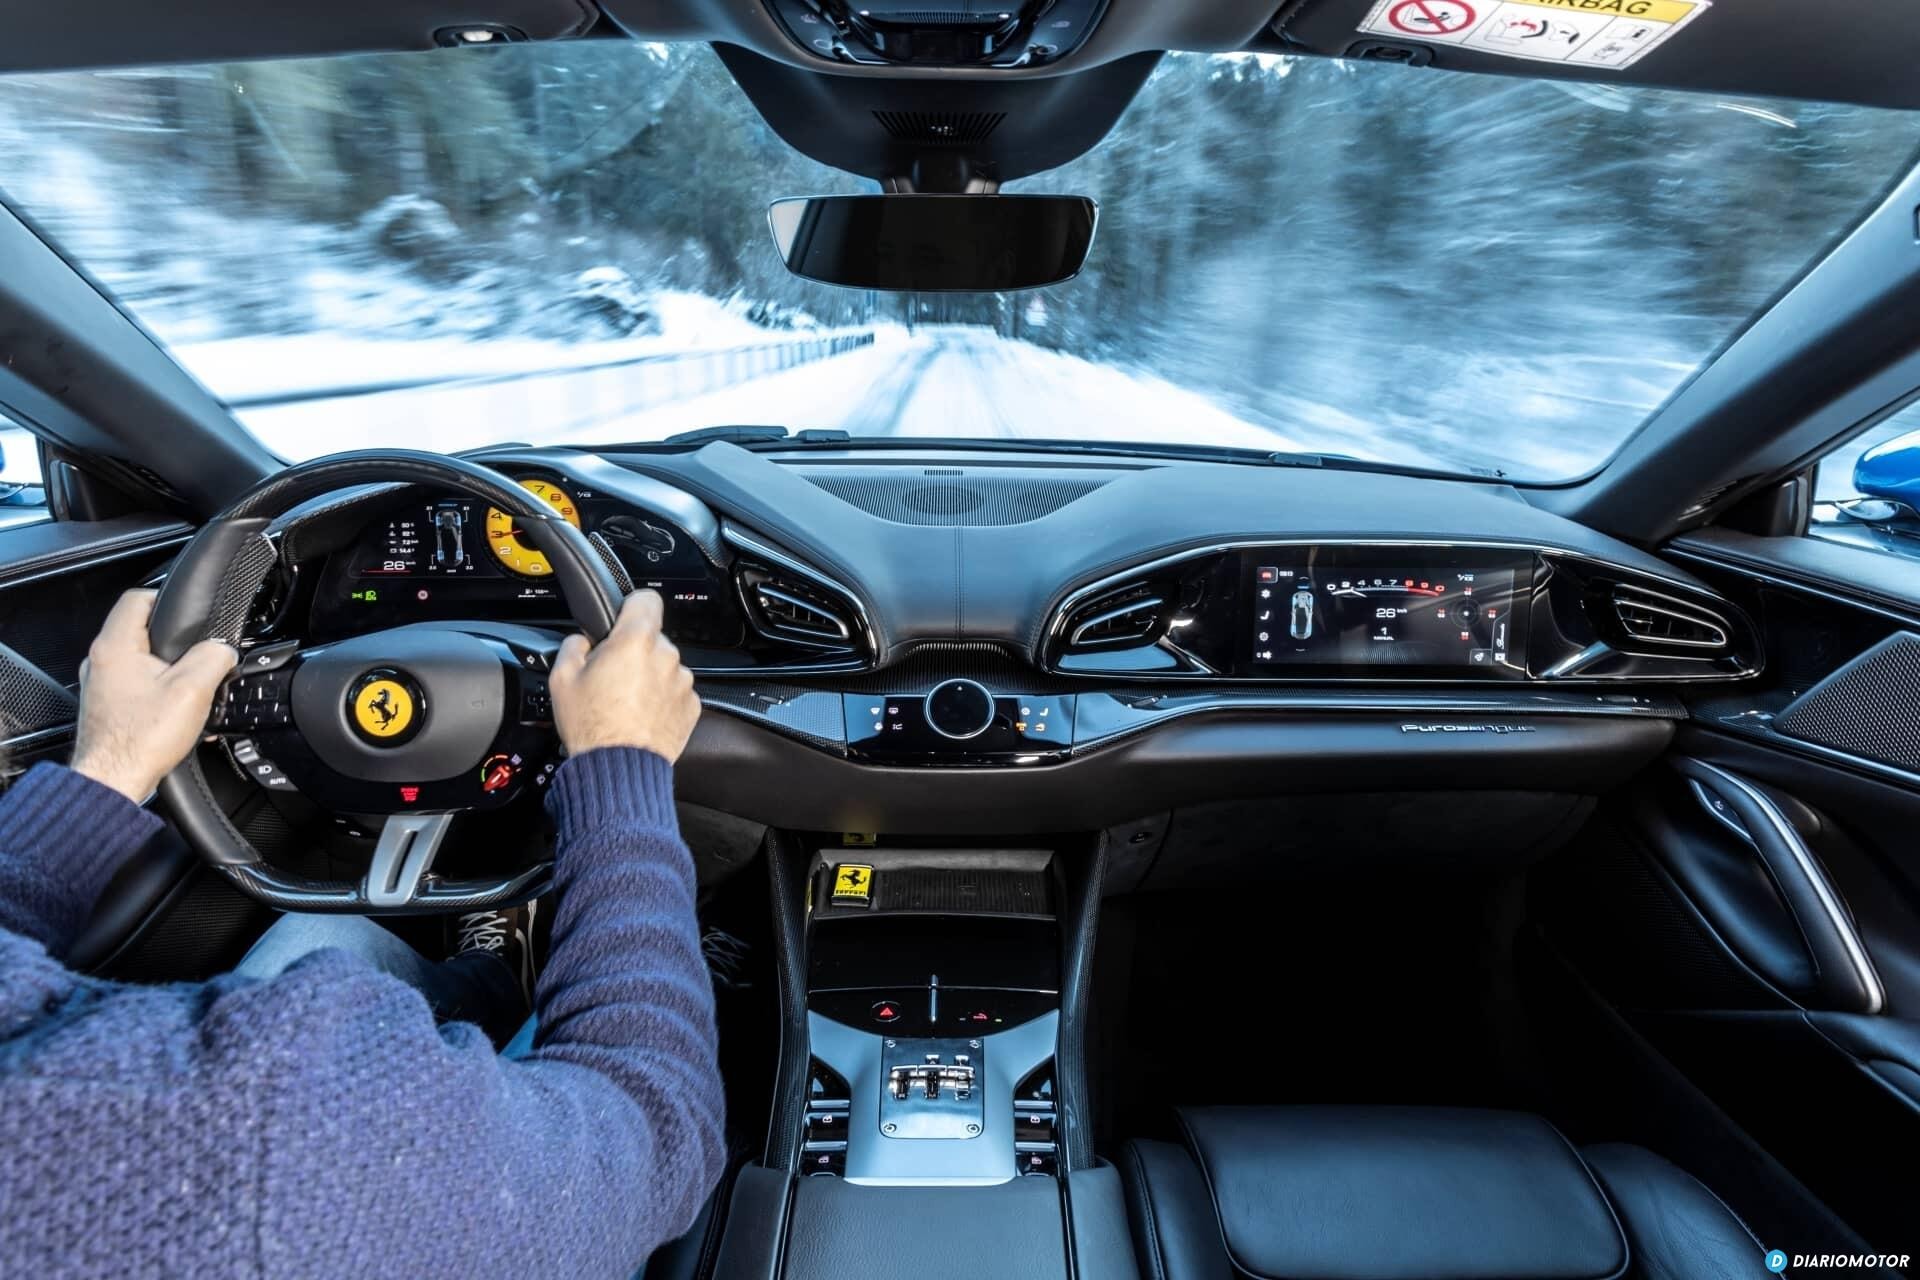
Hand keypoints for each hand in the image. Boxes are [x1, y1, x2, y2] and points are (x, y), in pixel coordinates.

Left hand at [71, 590, 237, 802]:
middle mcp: (99, 662)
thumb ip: (213, 658)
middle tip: (195, 654)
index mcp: (115, 647)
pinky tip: (172, 710)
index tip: (188, 613)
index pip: (136, 598)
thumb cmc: (140, 740)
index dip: (167, 598)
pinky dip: (154, 690)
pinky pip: (133, 685)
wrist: (113, 781)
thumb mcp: (193, 690)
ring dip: (164, 668)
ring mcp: (98, 685)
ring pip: (137, 660)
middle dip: (172, 640)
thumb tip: (224, 650)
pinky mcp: (104, 707)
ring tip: (187, 686)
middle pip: (138, 630)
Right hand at [550, 590, 699, 762]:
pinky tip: (640, 716)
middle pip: (651, 638)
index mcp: (635, 640)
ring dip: (649, 677)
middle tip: (611, 676)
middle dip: (633, 651)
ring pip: (664, 666)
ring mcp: (682, 682)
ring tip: (624, 702)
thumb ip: (573, 646)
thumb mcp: (561, 679)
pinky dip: (661, 699)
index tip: (622, 619)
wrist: (618, 769)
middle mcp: (666, 656)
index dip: (631, 606)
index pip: (646, 599)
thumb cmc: (592, 727)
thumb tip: (581, 640)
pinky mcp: (691, 706)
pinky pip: (674, 692)